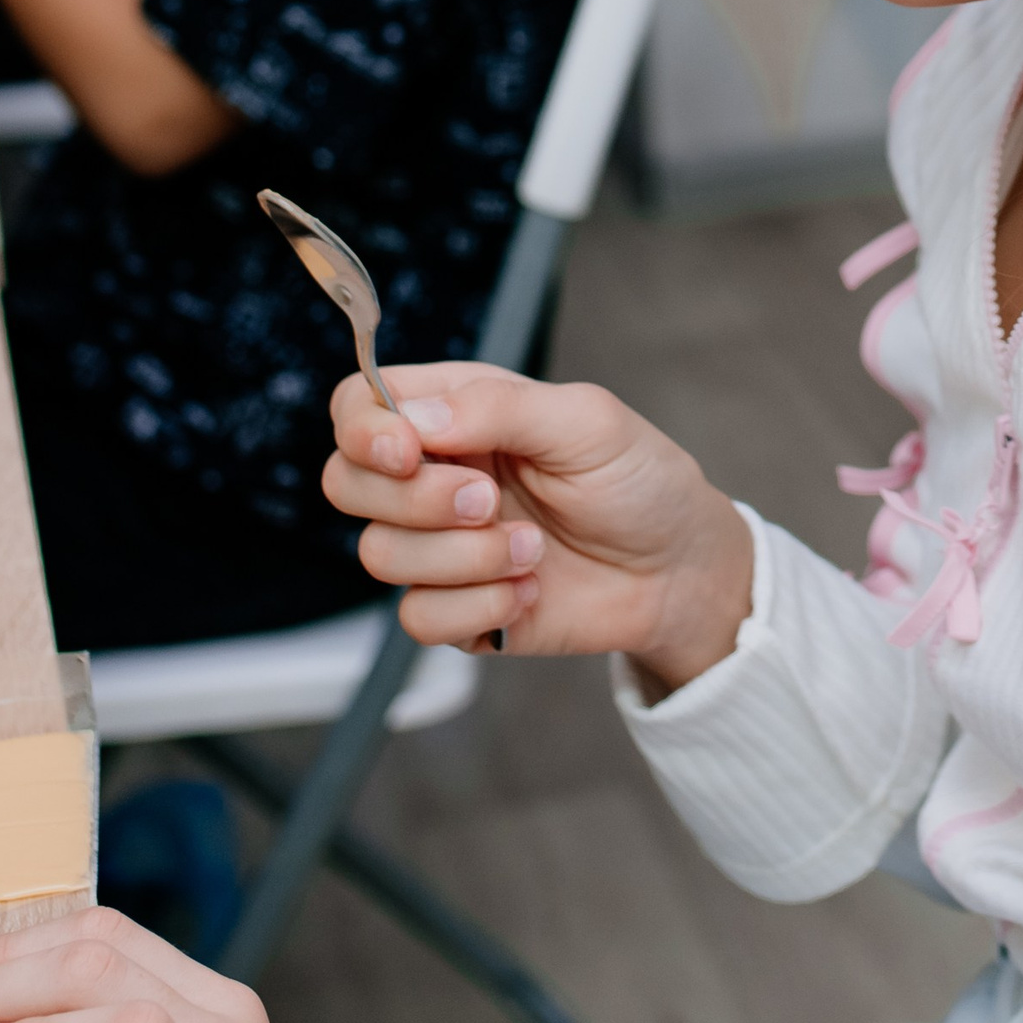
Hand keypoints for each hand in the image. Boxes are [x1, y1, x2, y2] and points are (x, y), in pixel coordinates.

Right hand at [323, 363, 756, 686]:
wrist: (678, 571)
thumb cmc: (640, 481)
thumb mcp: (587, 422)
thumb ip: (499, 408)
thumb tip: (415, 420)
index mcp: (456, 412)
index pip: (357, 406)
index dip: (363, 429)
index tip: (409, 451)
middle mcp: (434, 474)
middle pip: (343, 481)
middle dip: (413, 499)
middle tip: (489, 501)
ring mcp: (438, 545)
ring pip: (378, 554)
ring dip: (462, 557)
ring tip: (532, 550)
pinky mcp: (454, 607)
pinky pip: (417, 617)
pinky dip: (477, 607)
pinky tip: (529, 591)